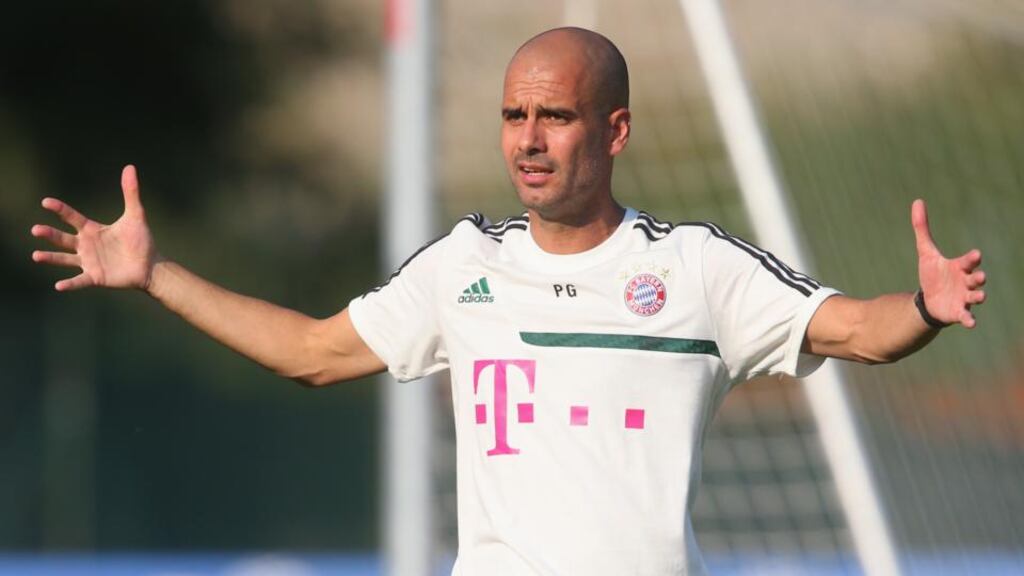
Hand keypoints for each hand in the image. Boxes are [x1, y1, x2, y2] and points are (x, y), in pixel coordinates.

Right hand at [31, 165, 158, 291]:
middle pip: (63, 239)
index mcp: (92, 230)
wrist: (150, 265)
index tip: (46, 201)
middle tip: (36, 229)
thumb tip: (130, 167)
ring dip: (51, 258)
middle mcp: (86, 245)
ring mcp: (89, 262)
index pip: (72, 217)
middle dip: (49, 235)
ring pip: (65, 259)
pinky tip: (58, 285)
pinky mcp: (96, 276)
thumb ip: (131, 192)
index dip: (59, 210)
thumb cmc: (141, 240)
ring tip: (36, 256)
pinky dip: (70, 284)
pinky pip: (79, 280)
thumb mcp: (135, 215)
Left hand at [912, 199, 985, 327]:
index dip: (972, 258)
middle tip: (979, 276)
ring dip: (979, 296)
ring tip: (980, 296)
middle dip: (978, 277)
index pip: (968, 261)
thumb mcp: (925, 252)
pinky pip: (967, 316)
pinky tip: (971, 323)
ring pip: (976, 297)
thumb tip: (917, 201)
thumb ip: (922, 229)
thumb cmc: (932, 274)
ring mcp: (965, 298)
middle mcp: (966, 282)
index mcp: (960, 267)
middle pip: (976, 278)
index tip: (975, 254)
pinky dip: (970, 319)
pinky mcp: (959, 312)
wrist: (929, 300)